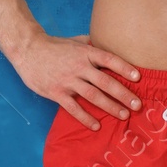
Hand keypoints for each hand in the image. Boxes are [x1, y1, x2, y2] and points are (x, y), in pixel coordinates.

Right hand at [12, 31, 142, 129]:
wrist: (28, 50)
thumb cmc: (53, 46)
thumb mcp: (74, 41)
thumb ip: (91, 44)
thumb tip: (108, 43)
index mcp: (85, 53)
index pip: (109, 60)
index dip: (124, 68)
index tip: (138, 77)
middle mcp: (79, 67)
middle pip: (105, 82)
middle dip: (123, 94)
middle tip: (137, 105)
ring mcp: (68, 81)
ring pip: (93, 96)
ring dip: (110, 106)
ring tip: (124, 115)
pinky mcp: (57, 93)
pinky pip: (73, 108)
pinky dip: (85, 118)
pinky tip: (96, 126)